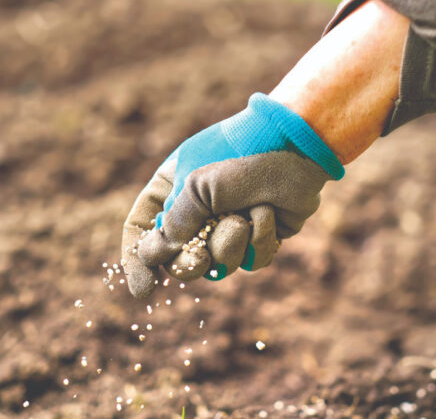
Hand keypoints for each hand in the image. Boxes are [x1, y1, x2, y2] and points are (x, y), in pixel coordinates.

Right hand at [121, 93, 343, 297]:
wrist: (296, 146)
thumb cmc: (240, 155)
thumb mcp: (196, 186)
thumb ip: (174, 224)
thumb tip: (154, 256)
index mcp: (172, 189)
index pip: (142, 229)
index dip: (139, 261)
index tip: (145, 289)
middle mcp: (198, 210)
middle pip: (179, 259)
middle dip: (190, 264)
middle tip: (199, 260)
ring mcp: (230, 225)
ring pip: (219, 265)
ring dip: (230, 244)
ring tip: (243, 216)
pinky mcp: (260, 236)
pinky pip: (252, 262)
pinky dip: (260, 240)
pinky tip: (268, 213)